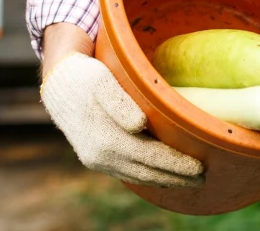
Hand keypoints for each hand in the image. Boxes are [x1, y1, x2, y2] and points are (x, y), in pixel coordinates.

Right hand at [41, 53, 204, 187]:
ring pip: (137, 176)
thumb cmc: (84, 77)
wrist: (57, 85)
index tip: (199, 167)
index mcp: (105, 138)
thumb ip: (120, 103)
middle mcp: (101, 156)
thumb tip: (138, 125)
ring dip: (164, 181)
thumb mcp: (101, 81)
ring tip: (188, 182)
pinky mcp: (95, 159)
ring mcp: (97, 160)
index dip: (176, 164)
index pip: (150, 156)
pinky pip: (126, 173)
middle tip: (202, 178)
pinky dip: (147, 177)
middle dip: (176, 177)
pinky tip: (160, 177)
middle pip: (146, 171)